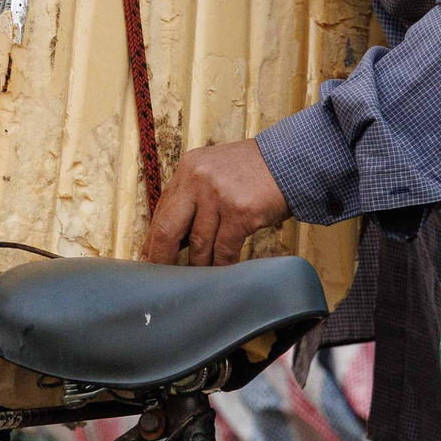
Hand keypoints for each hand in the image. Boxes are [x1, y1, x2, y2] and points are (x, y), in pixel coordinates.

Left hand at [141, 139, 290, 265]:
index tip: (149, 260)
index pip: (162, 211)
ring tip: (199, 278)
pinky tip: (222, 272)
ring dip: (200, 266)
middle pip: (168, 229)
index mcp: (188, 169)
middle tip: (161, 280)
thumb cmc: (253, 171)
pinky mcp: (240, 212)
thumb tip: (173, 238)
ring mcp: (218, 196)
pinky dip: (223, 265)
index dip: (153, 241)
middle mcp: (198, 179)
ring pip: (199, 245)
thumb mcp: (214, 172)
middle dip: (163, 259)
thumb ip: (192, 198)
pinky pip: (224, 250)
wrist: (291, 160)